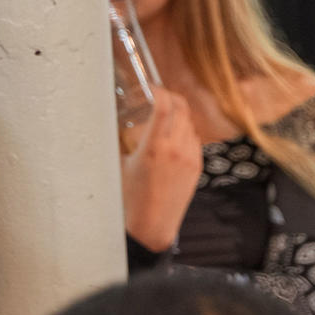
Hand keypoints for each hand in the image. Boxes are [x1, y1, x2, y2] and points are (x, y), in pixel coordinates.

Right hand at [121, 87, 202, 251]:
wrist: (152, 226)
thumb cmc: (130, 198)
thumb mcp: (121, 164)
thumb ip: (125, 139)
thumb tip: (117, 120)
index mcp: (154, 147)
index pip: (165, 106)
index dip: (159, 91)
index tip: (151, 88)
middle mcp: (177, 150)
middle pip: (183, 109)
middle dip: (171, 98)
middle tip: (159, 96)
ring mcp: (191, 158)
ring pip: (190, 124)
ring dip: (179, 116)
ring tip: (163, 118)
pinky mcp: (197, 167)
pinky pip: (195, 140)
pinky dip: (185, 133)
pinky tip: (172, 138)